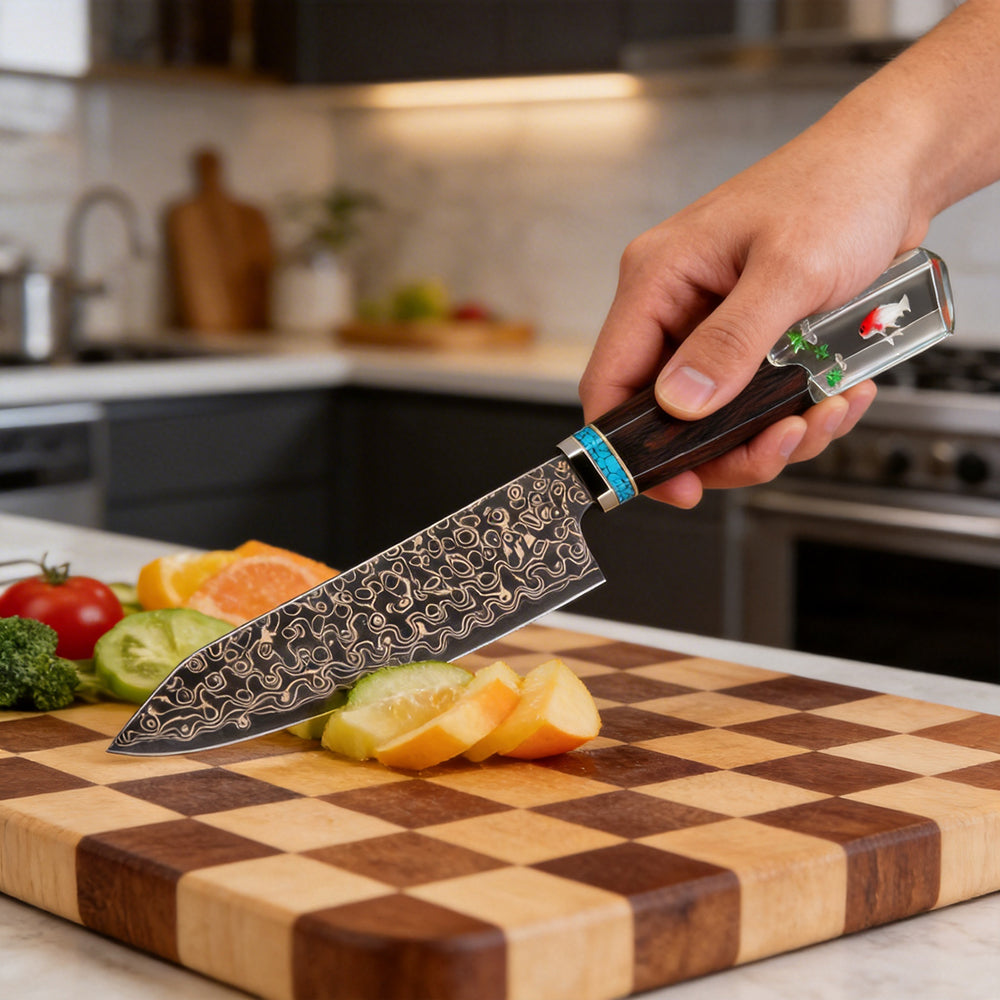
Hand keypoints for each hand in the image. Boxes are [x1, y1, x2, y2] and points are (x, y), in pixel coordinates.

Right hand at [579, 103, 929, 506]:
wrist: (896, 164)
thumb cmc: (840, 186)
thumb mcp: (788, 270)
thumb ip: (731, 342)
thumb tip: (681, 403)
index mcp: (659, 279)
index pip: (612, 380)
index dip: (629, 445)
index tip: (676, 483)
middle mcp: (679, 306)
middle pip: (672, 413)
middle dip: (729, 445)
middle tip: (777, 446)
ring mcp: (716, 325)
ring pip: (721, 417)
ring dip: (775, 431)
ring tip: (826, 410)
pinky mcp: (754, 338)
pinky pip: (760, 400)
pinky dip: (800, 411)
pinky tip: (837, 391)